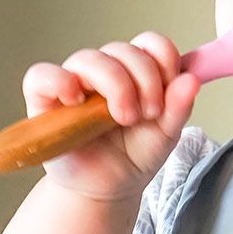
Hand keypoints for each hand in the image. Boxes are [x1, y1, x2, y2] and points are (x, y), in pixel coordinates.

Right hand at [21, 32, 199, 199]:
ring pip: (88, 58)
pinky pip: (41, 75)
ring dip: (113, 85)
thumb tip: (191, 79)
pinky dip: (59, 82)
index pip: (150, 44)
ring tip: (123, 118)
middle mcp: (104, 71)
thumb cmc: (134, 156)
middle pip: (122, 50)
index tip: (168, 94)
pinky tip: (76, 102)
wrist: (108, 189)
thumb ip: (179, 107)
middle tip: (147, 115)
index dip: (163, 61)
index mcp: (135, 72)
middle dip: (144, 80)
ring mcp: (74, 82)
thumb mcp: (166, 134)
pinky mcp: (44, 100)